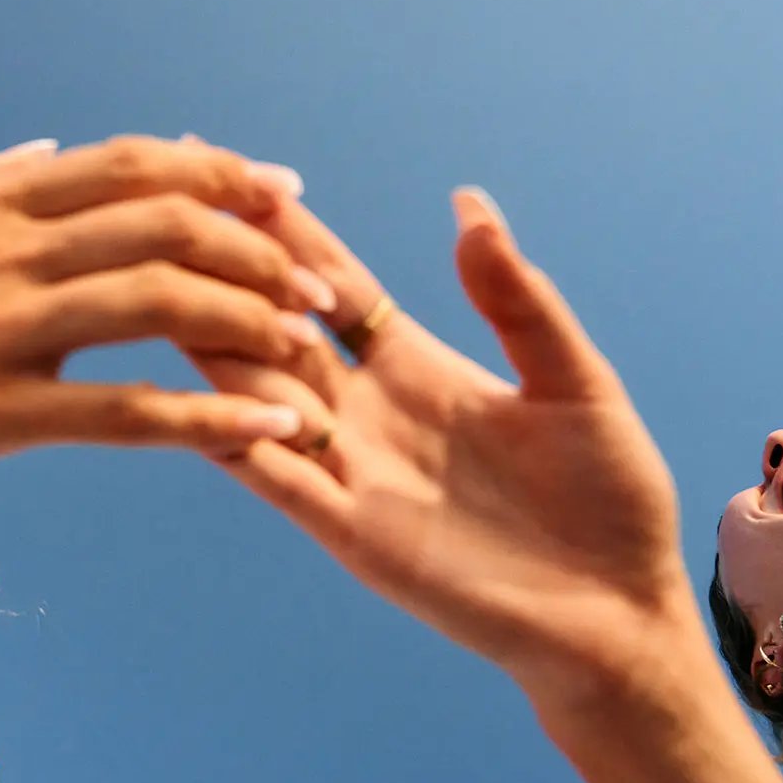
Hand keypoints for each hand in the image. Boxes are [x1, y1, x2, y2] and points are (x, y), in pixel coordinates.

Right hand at [0, 137, 330, 501]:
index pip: (128, 163)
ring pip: (161, 303)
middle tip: (318, 277)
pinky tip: (270, 432)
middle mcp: (0, 251)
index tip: (281, 190)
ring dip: (254, 317)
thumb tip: (43, 153)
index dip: (219, 171)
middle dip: (260, 243)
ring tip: (312, 346)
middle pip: (166, 222)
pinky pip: (125, 413)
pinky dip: (211, 419)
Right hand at [195, 191, 699, 703]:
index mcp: (416, 365)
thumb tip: (469, 202)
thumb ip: (516, 299)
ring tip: (165, 287)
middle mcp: (368, 410)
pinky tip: (199, 397)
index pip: (332, 283)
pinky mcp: (350, 532)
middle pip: (275, 329)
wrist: (617, 612)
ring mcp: (351, 470)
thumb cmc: (609, 498)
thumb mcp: (573, 381)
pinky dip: (240, 435)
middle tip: (170, 212)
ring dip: (216, 345)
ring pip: (256, 394)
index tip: (233, 170)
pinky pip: (276, 475)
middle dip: (228, 275)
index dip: (286, 231)